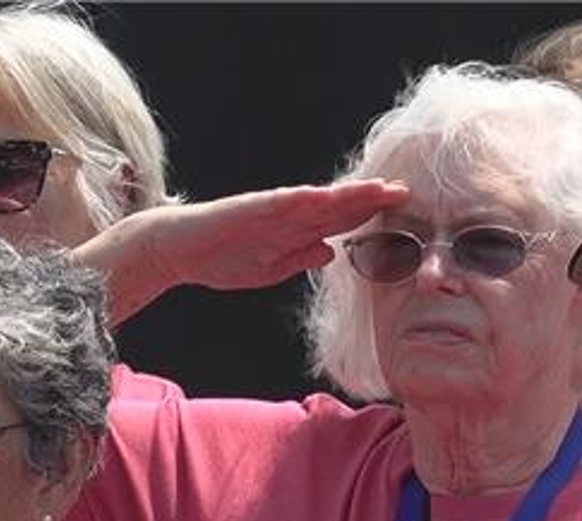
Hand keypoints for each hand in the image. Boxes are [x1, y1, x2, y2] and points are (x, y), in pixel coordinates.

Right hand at [76, 180, 409, 323]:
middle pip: (336, 206)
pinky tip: (328, 198)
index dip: (369, 217)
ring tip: (379, 190)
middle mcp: (287, 215)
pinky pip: (281, 204)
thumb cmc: (219, 258)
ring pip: (317, 201)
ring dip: (348, 195)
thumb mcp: (269, 268)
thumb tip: (331, 253)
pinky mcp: (249, 209)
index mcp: (293, 231)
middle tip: (406, 192)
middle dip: (370, 200)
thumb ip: (298, 258)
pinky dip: (306, 200)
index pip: (338, 222)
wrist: (176, 249)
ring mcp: (270, 210)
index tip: (401, 215)